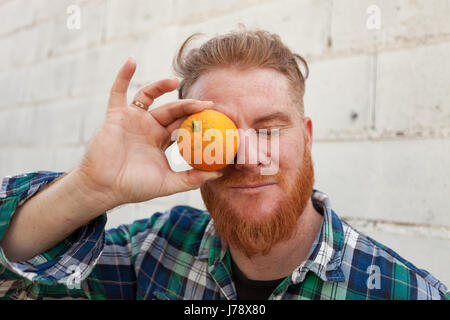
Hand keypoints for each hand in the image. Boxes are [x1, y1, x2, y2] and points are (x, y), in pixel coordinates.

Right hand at [73, 57, 220, 208]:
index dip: (199, 121)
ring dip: (162, 86)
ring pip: (149, 96)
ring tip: (176, 81)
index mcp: (161, 141)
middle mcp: (148, 128)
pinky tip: (132, 61)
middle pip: (172, 110)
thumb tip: (218, 174)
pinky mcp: (116, 115)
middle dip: (190, 105)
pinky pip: (118, 91)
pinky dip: (124, 75)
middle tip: (208, 103)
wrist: (104, 187)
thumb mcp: (168, 183)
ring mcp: (132, 120)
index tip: (217, 118)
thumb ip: (192, 179)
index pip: (183, 126)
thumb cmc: (134, 187)